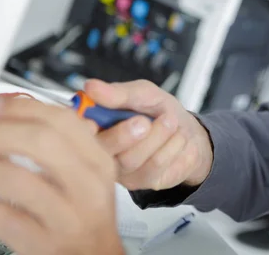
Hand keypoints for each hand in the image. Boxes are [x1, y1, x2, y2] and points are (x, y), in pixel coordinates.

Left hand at [0, 96, 123, 254]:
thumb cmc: (85, 214)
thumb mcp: (87, 175)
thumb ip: (63, 145)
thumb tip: (13, 115)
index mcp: (98, 161)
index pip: (63, 119)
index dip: (22, 107)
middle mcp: (88, 185)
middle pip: (41, 140)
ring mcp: (67, 214)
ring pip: (16, 177)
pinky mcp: (45, 242)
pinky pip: (1, 215)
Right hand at [85, 79, 213, 190]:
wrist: (191, 133)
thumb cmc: (161, 112)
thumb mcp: (144, 94)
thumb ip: (120, 93)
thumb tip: (92, 87)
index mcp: (97, 125)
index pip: (77, 132)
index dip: (83, 129)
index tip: (94, 122)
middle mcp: (104, 150)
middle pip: (102, 152)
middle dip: (124, 135)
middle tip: (145, 121)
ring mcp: (122, 170)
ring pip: (131, 159)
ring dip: (158, 136)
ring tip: (171, 122)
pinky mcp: (142, 182)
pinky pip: (154, 167)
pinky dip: (172, 146)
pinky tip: (177, 139)